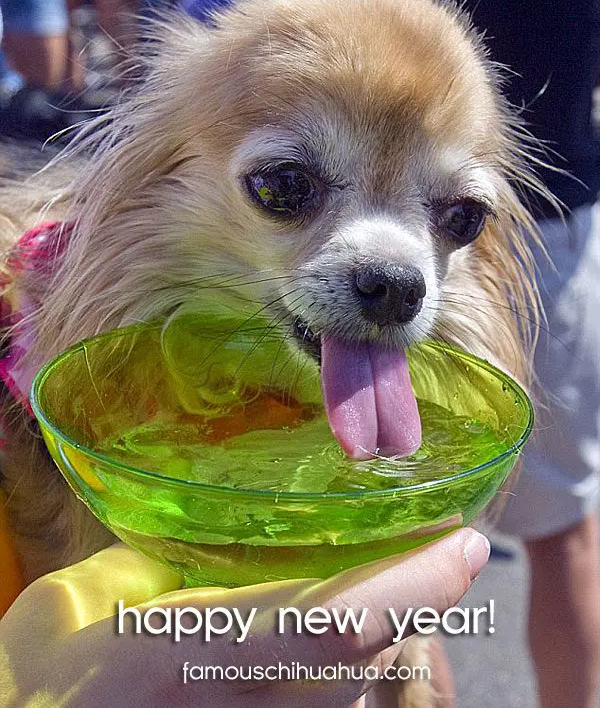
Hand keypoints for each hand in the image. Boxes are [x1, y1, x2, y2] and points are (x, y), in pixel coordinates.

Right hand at [0, 529, 488, 706]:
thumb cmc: (41, 680)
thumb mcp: (73, 604)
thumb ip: (146, 567)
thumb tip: (211, 537)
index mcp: (187, 655)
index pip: (329, 626)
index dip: (408, 586)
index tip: (464, 542)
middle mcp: (237, 705)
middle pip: (372, 661)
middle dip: (422, 602)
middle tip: (445, 545)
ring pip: (365, 689)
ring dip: (399, 631)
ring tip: (400, 574)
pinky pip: (339, 707)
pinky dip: (366, 663)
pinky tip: (358, 627)